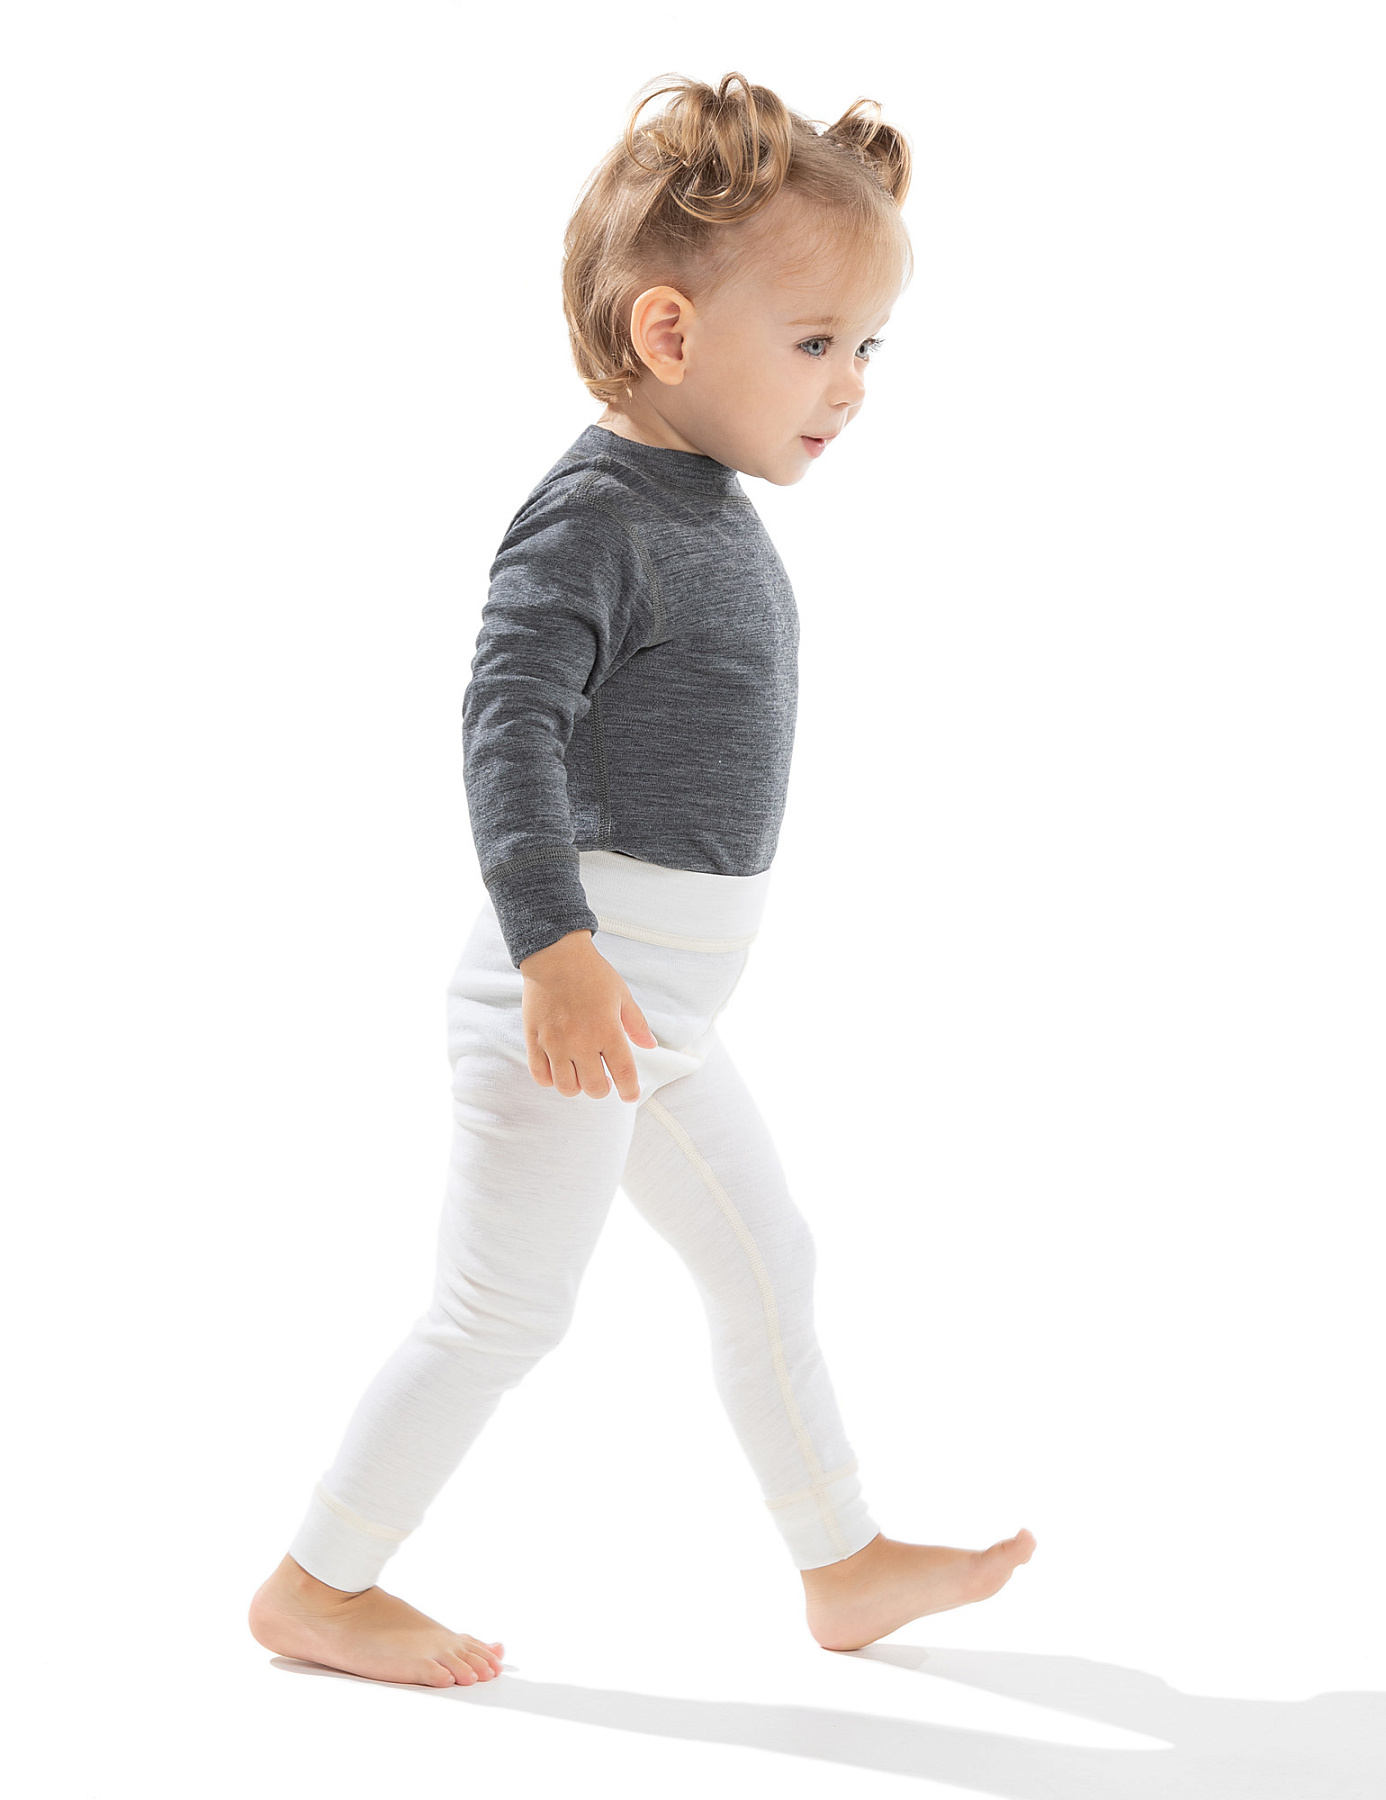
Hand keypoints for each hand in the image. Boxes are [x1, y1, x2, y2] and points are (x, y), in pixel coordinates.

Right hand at [518, 930, 657, 1100]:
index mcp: (608, 1030)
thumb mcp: (622, 995)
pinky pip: (540, 1075)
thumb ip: (636, 1024)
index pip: (624, 1073)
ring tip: (580, 1074)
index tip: (630, 1094)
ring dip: (577, 1087)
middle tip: (603, 1079)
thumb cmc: (591, 973)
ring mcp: (555, 1043)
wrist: (555, 955)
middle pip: (594, 1088)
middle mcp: (582, 1041)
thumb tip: (651, 1045)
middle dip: (603, 1088)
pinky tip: (558, 1069)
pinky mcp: (534, 1040)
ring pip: (566, 1087)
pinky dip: (550, 1080)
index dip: (630, 1090)